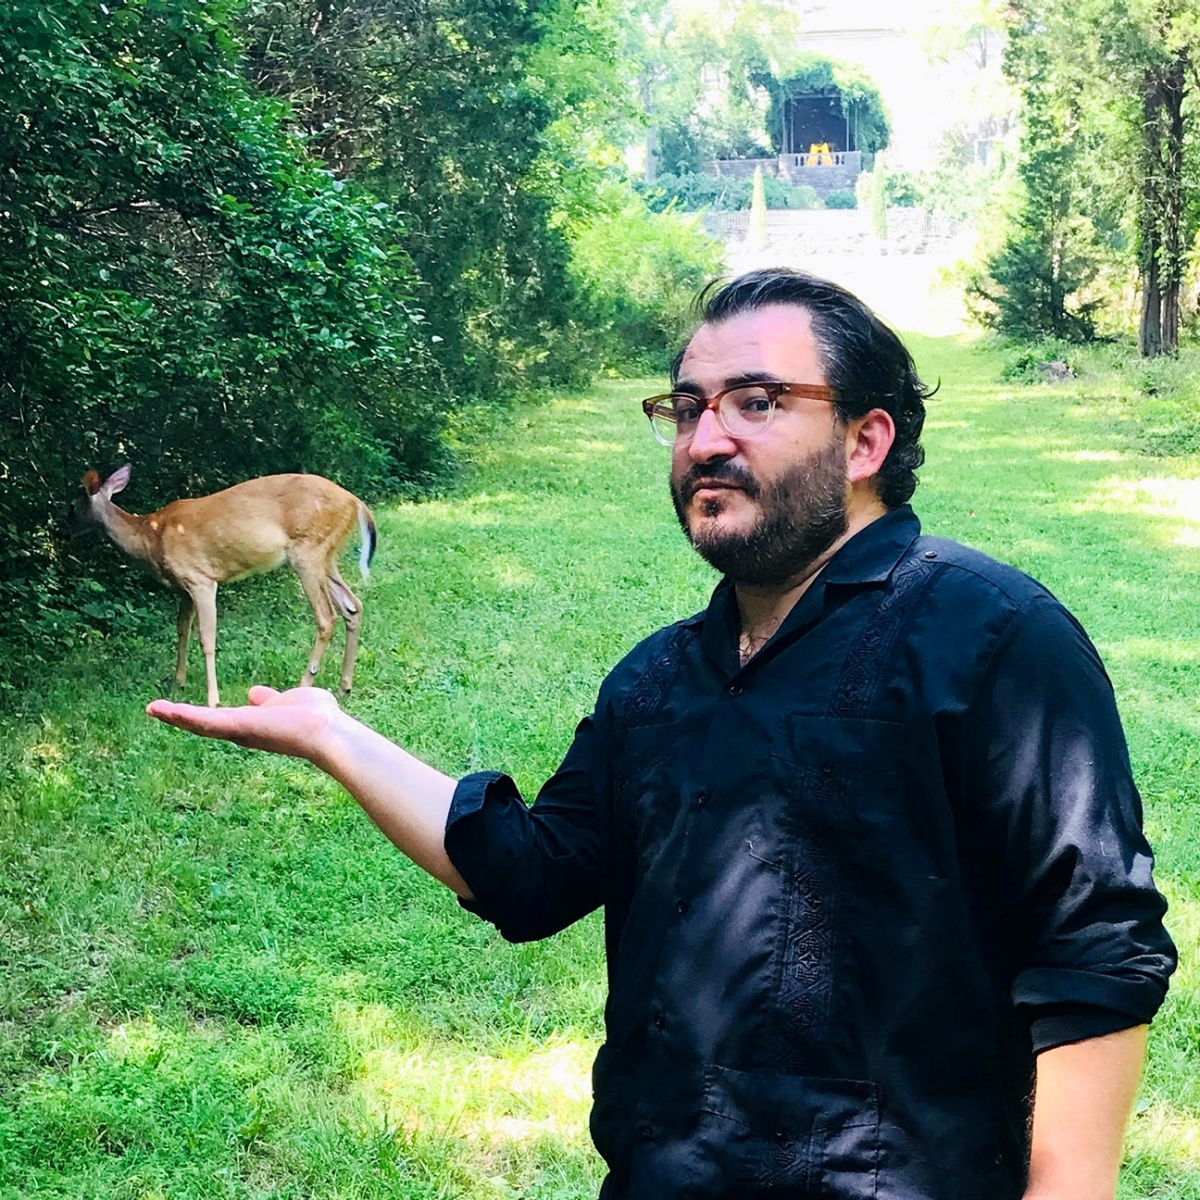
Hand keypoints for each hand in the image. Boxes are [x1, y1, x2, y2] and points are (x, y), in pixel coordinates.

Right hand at [146, 685, 346, 761]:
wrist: (326, 730)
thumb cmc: (314, 718)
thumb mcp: (286, 701)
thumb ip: (268, 700)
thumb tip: (254, 694)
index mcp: (251, 724)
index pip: (219, 719)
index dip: (198, 715)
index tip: (178, 710)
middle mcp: (241, 731)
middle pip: (203, 724)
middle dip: (179, 717)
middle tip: (154, 709)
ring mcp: (238, 730)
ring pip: (200, 723)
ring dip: (174, 716)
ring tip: (152, 708)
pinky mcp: (238, 726)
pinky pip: (206, 721)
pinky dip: (184, 716)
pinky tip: (164, 709)